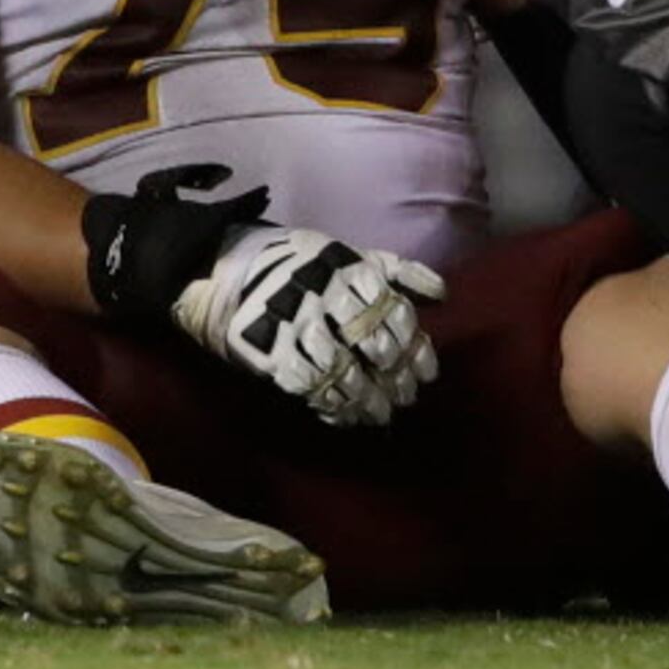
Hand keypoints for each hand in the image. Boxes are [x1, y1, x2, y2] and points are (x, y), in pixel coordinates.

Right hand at [171, 224, 444, 426]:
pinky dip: (330, 405)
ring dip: (365, 399)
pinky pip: (308, 385)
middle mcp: (326, 292)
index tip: (424, 373)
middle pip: (373, 343)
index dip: (415, 348)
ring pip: (343, 370)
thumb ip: (396, 271)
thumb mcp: (348, 253)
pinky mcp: (269, 348)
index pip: (394, 313)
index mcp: (348, 267)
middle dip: (394, 377)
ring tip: (378, 414)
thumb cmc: (297, 261)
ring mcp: (296, 321)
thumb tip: (442, 293)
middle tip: (404, 398)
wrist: (225, 269)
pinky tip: (342, 415)